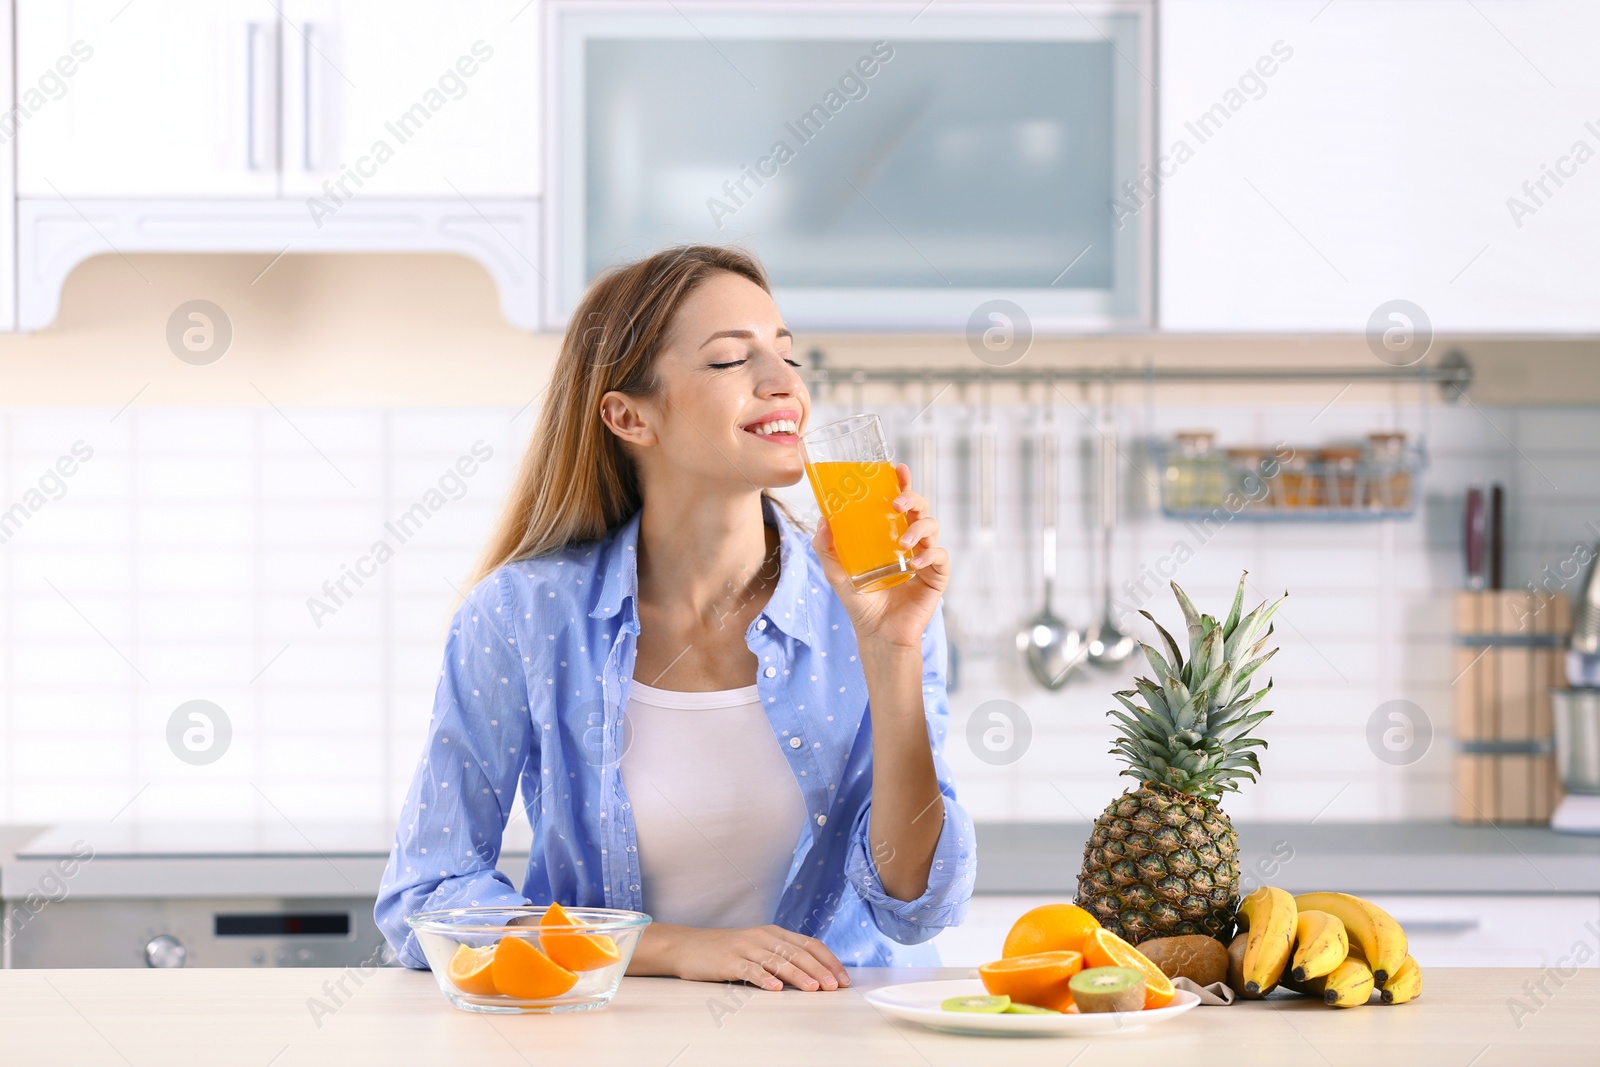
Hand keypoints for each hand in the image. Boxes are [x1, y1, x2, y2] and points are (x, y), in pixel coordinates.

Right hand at [662, 924, 850, 990]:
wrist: (688, 945)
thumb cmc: (727, 950)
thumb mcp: (758, 947)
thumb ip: (782, 956)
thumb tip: (814, 975)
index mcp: (774, 933)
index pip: (809, 944)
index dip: (829, 961)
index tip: (843, 978)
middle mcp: (763, 937)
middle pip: (798, 953)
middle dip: (819, 970)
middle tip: (834, 986)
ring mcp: (746, 948)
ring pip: (778, 961)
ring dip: (798, 975)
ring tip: (813, 988)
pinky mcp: (729, 961)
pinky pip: (750, 970)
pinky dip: (764, 978)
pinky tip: (776, 988)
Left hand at [813, 462, 949, 650]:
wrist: (877, 634)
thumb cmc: (861, 601)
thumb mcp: (837, 572)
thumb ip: (827, 547)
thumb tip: (823, 519)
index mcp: (890, 535)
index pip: (900, 503)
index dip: (902, 483)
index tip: (898, 469)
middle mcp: (910, 541)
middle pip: (920, 508)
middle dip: (912, 498)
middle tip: (897, 503)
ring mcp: (925, 557)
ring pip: (932, 526)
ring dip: (918, 527)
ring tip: (901, 542)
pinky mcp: (936, 576)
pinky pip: (940, 556)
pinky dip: (928, 554)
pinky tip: (913, 562)